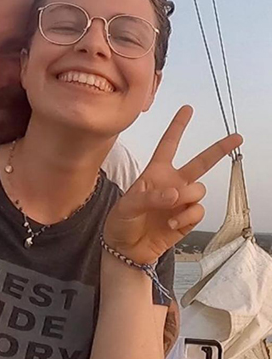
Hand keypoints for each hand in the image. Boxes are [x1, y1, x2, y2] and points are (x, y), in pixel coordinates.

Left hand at [104, 105, 242, 263]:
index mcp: (155, 173)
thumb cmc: (122, 222)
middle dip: (218, 149)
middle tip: (236, 138)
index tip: (187, 109)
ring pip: (199, 189)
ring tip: (169, 211)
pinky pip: (198, 211)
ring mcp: (181, 201)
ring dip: (187, 198)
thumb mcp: (128, 206)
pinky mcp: (187, 218)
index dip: (177, 127)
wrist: (126, 249)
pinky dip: (187, 216)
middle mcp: (172, 183)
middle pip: (200, 163)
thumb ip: (151, 196)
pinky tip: (172, 223)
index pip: (168, 145)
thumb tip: (178, 193)